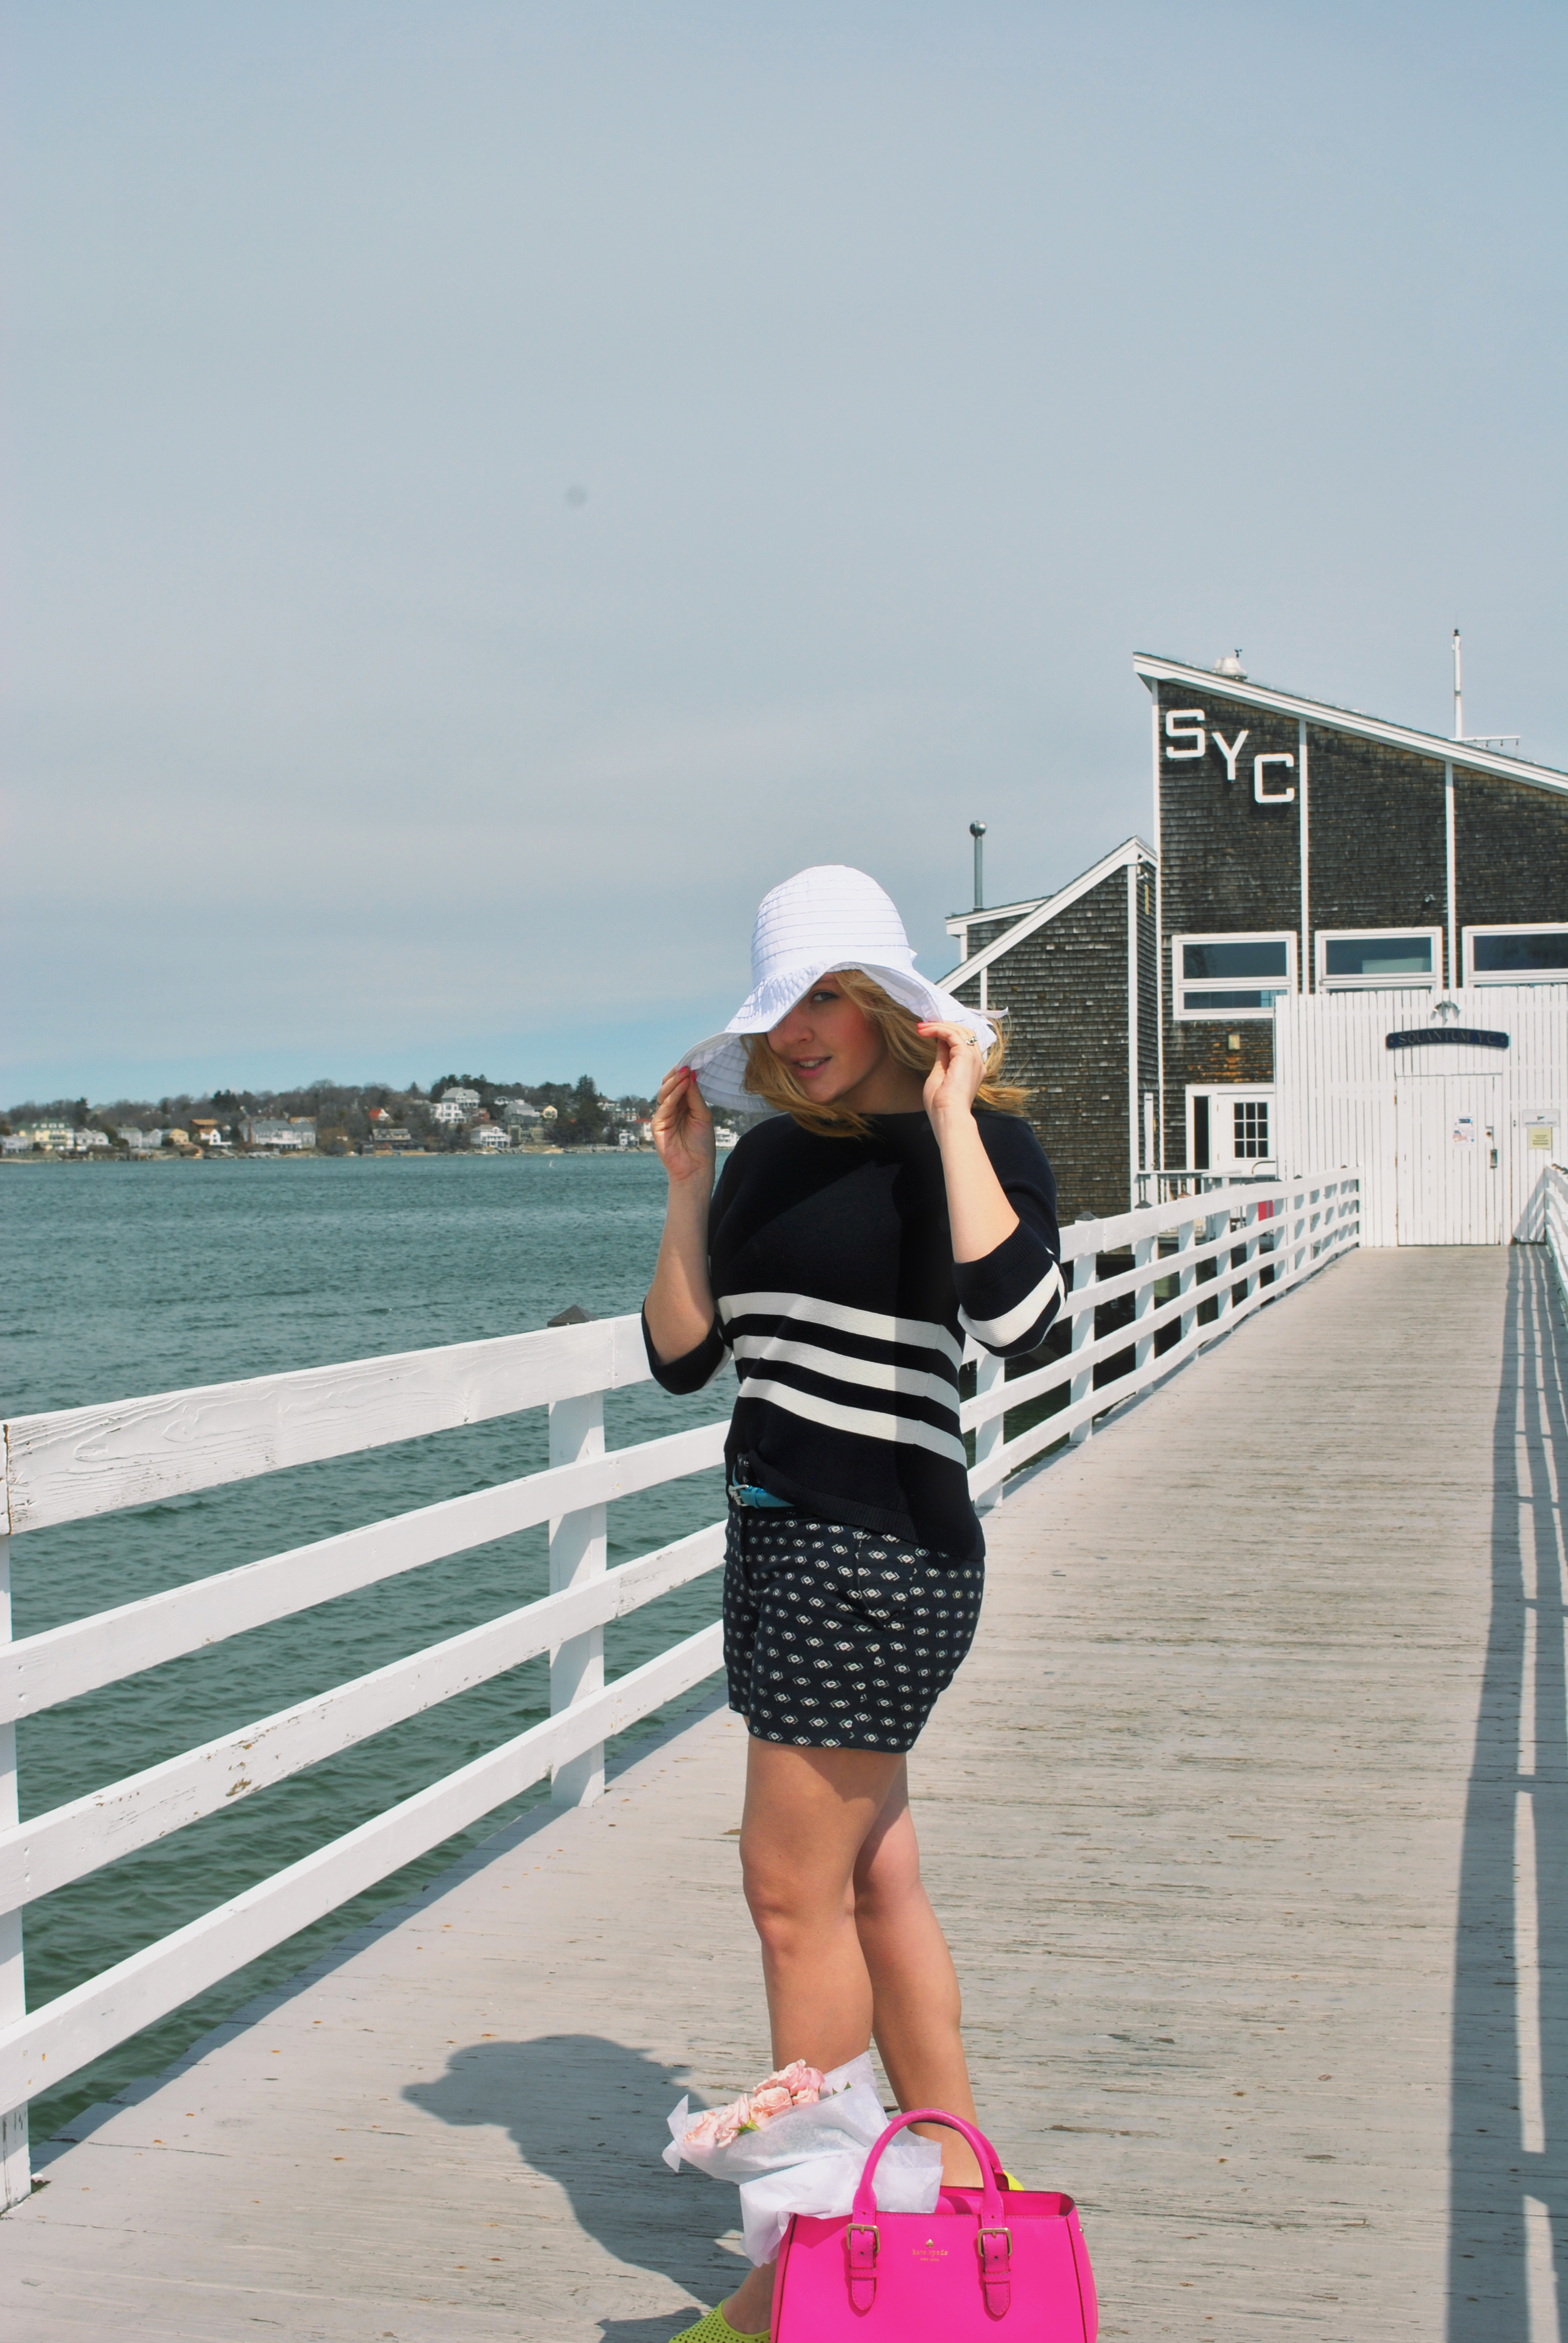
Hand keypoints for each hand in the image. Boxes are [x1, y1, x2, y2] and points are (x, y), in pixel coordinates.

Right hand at [651, 1064, 715, 1185]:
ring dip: (675, 1082)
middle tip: (687, 1064)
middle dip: (677, 1074)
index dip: (684, 1074)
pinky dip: (673, 1095)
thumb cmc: (702, 1144)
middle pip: (669, 1086)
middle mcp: (672, 1109)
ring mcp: (664, 1116)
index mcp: (684, 1106)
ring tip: (685, 1073)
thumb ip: (695, 1096)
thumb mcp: (703, 1115)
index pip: (680, 1085)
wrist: (696, 1168)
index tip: (693, 1062)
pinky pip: (665, 1106)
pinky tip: (682, 1086)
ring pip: (665, 1093)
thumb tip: (691, 1074)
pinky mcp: (658, 1125)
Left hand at [918, 1021, 985, 1125]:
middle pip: (964, 1033)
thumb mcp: (939, 1074)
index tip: (927, 1031)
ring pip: (959, 1031)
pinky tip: (924, 1031)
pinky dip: (938, 1029)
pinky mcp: (966, 1055)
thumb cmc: (941, 1104)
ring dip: (939, 1026)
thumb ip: (942, 1057)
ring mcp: (973, 1058)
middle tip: (924, 1025)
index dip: (946, 1034)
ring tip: (922, 1027)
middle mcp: (976, 1062)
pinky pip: (952, 1034)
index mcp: (972, 1069)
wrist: (948, 1115)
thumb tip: (939, 1041)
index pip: (962, 1043)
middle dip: (944, 1026)